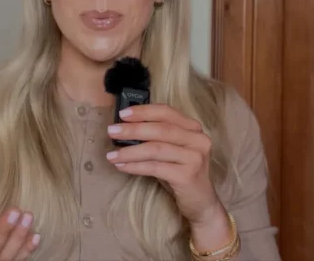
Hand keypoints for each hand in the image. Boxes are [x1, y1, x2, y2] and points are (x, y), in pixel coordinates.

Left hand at [105, 104, 225, 226]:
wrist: (201, 203)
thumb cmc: (181, 172)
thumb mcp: (172, 150)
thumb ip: (158, 136)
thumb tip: (125, 128)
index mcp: (193, 128)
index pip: (166, 112)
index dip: (143, 111)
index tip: (122, 114)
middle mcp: (198, 140)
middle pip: (160, 129)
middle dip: (133, 129)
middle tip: (111, 131)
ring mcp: (194, 157)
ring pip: (156, 149)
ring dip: (130, 151)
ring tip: (112, 155)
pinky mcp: (187, 175)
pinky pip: (155, 167)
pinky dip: (136, 166)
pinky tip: (122, 166)